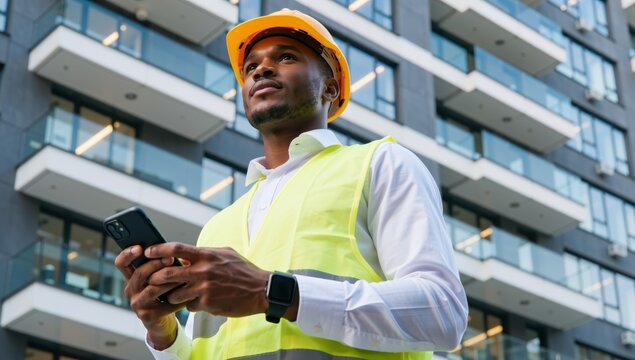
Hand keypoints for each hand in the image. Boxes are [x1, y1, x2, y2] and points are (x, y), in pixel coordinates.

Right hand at [114, 245, 182, 349]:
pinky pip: (162, 302)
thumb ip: (161, 265)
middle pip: (139, 273)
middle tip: (170, 258)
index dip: (127, 254)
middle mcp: (130, 290)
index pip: (121, 263)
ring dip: (168, 280)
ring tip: (182, 274)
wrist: (165, 321)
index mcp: (132, 278)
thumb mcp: (161, 277)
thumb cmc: (165, 294)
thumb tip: (172, 250)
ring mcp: (137, 304)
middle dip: (156, 264)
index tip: (139, 247)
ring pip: (152, 288)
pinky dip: (175, 295)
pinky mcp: (146, 315)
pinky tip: (186, 290)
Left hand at [144, 243, 272, 317]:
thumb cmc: (243, 270)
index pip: (176, 249)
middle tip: (151, 279)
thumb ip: (205, 254)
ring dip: (173, 294)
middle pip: (168, 273)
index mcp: (207, 255)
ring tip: (178, 293)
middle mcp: (204, 271)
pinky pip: (190, 305)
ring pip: (175, 293)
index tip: (148, 252)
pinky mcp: (208, 304)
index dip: (158, 249)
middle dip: (156, 277)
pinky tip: (200, 302)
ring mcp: (205, 289)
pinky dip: (191, 304)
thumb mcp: (225, 254)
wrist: (261, 290)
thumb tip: (187, 254)